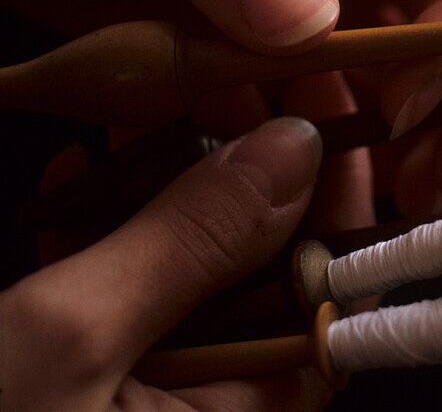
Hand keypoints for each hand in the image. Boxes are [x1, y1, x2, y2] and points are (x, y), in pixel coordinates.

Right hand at [0, 118, 330, 410]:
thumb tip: (288, 150)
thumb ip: (190, 242)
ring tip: (146, 112)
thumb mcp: (79, 334)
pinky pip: (119, 294)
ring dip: (169, 187)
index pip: (337, 285)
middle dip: (246, 170)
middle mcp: (215, 406)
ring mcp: (151, 396)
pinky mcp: (83, 382)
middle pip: (266, 267)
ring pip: (190, 269)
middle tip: (226, 86)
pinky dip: (102, 230)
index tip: (320, 103)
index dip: (339, 185)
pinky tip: (77, 170)